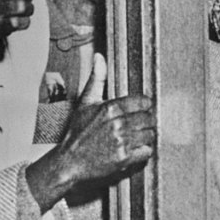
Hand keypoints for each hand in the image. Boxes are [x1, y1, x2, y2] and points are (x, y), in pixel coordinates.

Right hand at [26, 54, 155, 210]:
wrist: (69, 162)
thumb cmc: (78, 132)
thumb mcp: (86, 103)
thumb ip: (97, 79)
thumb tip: (99, 57)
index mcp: (111, 108)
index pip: (144, 102)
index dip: (142, 107)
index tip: (137, 112)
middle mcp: (118, 124)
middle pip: (149, 119)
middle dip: (144, 123)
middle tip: (135, 127)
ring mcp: (122, 141)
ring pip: (150, 134)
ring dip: (144, 137)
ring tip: (133, 138)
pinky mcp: (124, 158)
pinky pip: (147, 151)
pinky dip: (142, 152)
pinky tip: (132, 150)